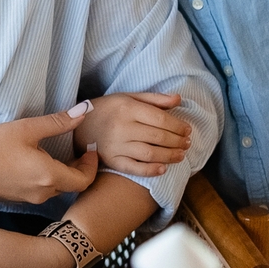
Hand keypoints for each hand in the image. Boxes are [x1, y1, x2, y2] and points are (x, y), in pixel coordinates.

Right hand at [0, 105, 99, 203]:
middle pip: (70, 185)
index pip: (84, 180)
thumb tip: (84, 111)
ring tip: (58, 154)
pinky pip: (39, 191)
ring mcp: (27, 198)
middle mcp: (42, 193)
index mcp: (49, 177)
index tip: (90, 150)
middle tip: (78, 150)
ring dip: (62, 174)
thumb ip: (58, 121)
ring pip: (55, 189)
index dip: (91, 166)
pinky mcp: (14, 199)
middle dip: (78, 169)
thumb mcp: (26, 129)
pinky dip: (46, 179)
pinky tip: (35, 163)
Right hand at [73, 92, 190, 176]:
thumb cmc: (108, 109)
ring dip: (170, 156)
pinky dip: (151, 170)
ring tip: (181, 155)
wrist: (80, 125)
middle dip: (177, 141)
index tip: (188, 130)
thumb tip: (179, 100)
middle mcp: (122, 127)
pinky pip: (134, 168)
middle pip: (158, 137)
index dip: (178, 126)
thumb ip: (154, 99)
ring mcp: (116, 145)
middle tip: (187, 144)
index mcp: (127, 108)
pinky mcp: (111, 160)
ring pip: (149, 153)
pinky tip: (163, 169)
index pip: (160, 119)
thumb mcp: (128, 97)